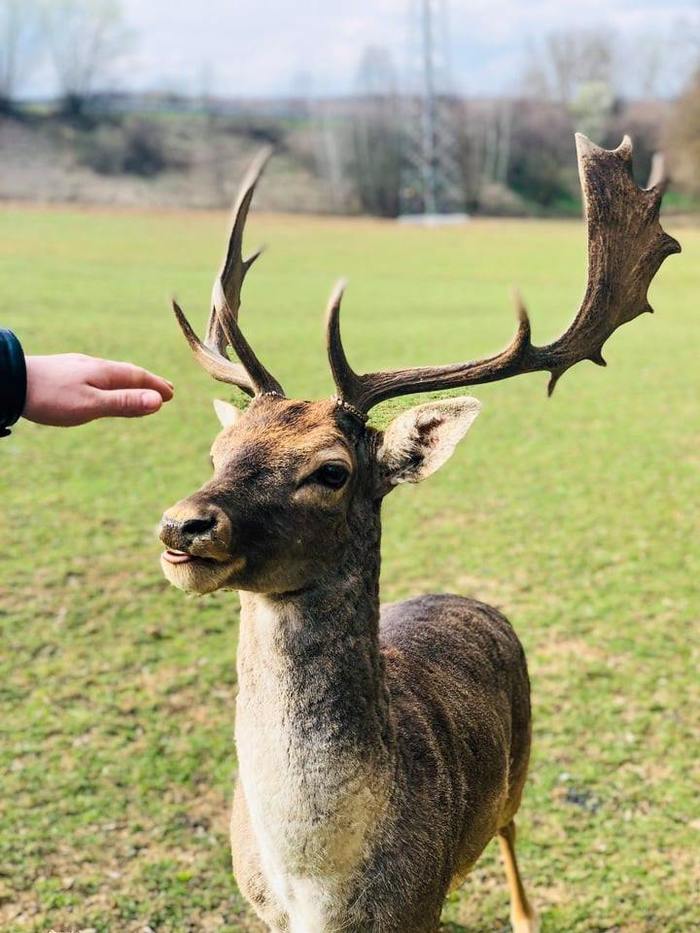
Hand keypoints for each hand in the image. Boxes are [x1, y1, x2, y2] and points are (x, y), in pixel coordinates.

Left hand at [23, 354, 173, 426]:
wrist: (10, 381)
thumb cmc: (50, 397)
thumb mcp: (91, 405)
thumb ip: (124, 403)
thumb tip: (158, 401)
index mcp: (104, 372)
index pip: (138, 378)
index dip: (156, 386)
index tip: (172, 395)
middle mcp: (93, 365)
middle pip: (127, 373)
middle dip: (147, 382)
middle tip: (164, 389)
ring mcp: (77, 366)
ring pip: (110, 373)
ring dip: (128, 381)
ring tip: (137, 387)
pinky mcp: (63, 371)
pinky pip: (96, 375)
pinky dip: (109, 381)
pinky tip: (99, 385)